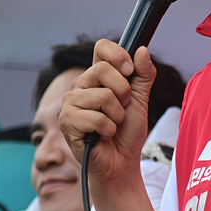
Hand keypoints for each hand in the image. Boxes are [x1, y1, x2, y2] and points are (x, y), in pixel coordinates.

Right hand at [59, 39, 156, 194]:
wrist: (122, 162)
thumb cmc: (128, 132)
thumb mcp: (141, 99)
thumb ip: (144, 75)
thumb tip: (142, 50)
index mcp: (96, 76)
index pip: (101, 47)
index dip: (118, 55)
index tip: (130, 72)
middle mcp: (80, 85)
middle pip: (103, 69)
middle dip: (123, 93)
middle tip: (122, 109)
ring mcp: (71, 103)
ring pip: (102, 95)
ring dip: (117, 115)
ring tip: (112, 124)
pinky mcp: (66, 122)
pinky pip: (96, 117)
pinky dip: (108, 129)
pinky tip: (103, 135)